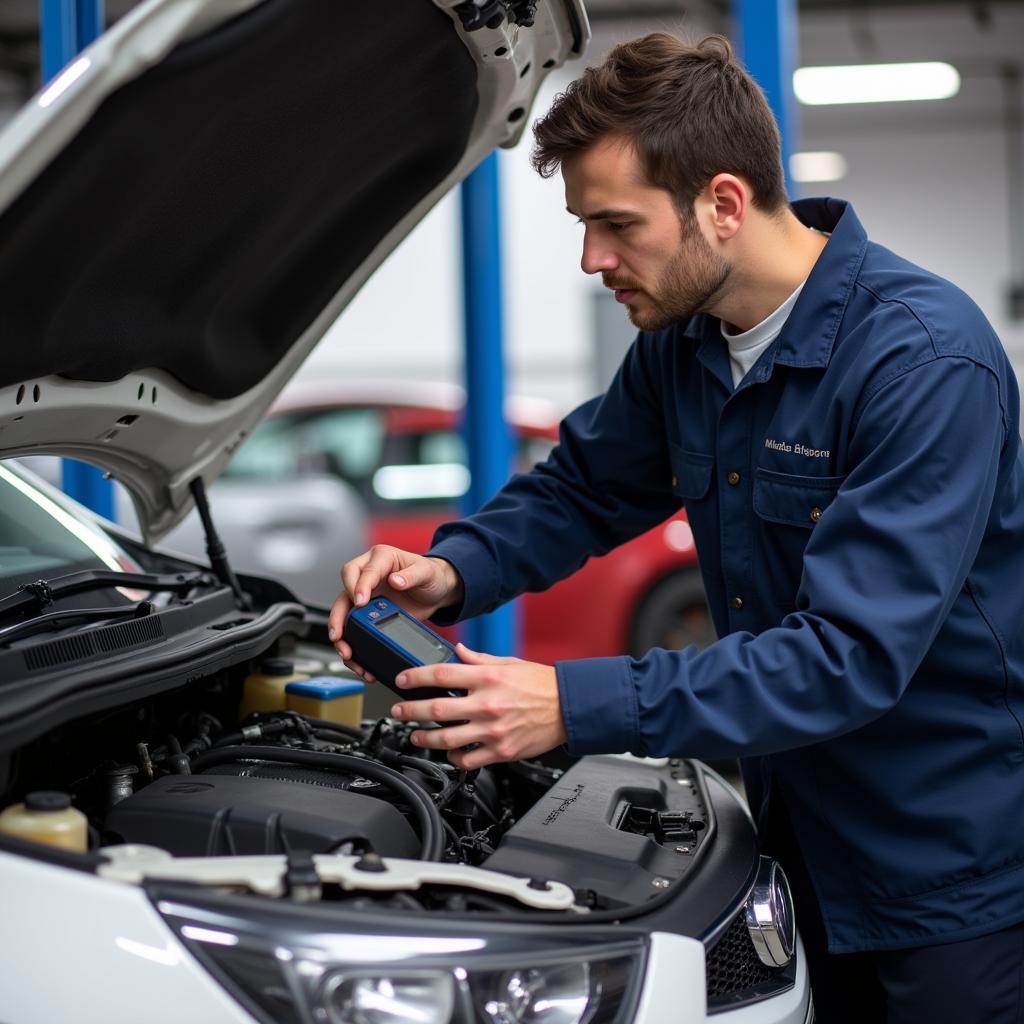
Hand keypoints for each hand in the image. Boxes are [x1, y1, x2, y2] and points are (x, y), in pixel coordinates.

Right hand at [327, 546, 463, 676]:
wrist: (435, 592)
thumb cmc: (431, 576)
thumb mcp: (427, 572)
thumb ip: (412, 575)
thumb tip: (395, 581)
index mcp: (381, 558)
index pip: (363, 571)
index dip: (359, 586)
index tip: (360, 602)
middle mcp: (368, 574)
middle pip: (344, 591)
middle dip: (339, 614)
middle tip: (340, 632)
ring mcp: (366, 594)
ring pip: (344, 611)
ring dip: (341, 632)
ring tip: (346, 651)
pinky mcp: (367, 611)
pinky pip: (353, 625)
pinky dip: (353, 642)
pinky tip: (356, 657)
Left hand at [389, 643, 566, 768]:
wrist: (569, 707)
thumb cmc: (542, 684)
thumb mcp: (510, 663)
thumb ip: (479, 659)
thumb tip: (457, 651)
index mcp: (488, 678)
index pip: (442, 675)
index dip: (415, 677)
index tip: (402, 680)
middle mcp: (487, 704)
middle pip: (437, 709)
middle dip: (411, 711)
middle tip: (399, 711)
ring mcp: (493, 730)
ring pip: (447, 739)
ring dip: (425, 738)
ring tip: (415, 736)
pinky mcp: (501, 751)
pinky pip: (468, 760)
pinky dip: (454, 758)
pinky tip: (448, 753)